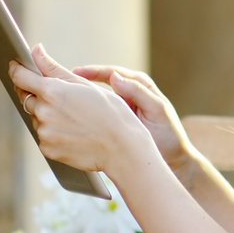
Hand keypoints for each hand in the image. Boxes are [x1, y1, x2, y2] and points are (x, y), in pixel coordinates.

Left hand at [8, 45, 154, 181]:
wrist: (122, 148)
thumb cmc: (110, 113)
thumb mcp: (84, 85)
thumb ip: (53, 68)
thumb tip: (35, 51)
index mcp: (52, 91)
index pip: (20, 77)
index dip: (17, 69)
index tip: (16, 66)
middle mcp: (43, 112)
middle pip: (27, 97)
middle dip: (38, 94)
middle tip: (62, 98)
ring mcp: (44, 132)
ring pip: (37, 117)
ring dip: (47, 114)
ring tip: (75, 118)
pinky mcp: (47, 148)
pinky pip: (44, 135)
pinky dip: (54, 131)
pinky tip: (73, 131)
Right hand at [73, 63, 196, 176]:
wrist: (172, 159)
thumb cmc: (169, 136)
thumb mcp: (157, 112)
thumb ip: (139, 93)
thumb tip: (115, 77)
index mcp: (140, 87)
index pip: (112, 73)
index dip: (93, 72)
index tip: (76, 73)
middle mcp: (129, 94)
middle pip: (100, 82)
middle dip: (81, 80)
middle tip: (61, 81)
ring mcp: (121, 108)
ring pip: (96, 97)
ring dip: (80, 96)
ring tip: (61, 95)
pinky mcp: (116, 122)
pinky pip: (98, 112)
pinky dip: (84, 112)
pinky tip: (71, 115)